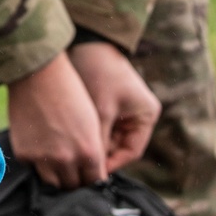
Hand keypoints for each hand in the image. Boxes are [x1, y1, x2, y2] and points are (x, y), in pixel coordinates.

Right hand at [7, 52, 106, 188]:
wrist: (39, 75)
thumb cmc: (70, 93)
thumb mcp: (92, 123)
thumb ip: (92, 150)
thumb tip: (90, 171)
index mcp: (89, 152)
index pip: (94, 181)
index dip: (92, 177)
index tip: (89, 172)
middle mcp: (66, 160)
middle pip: (73, 186)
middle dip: (75, 178)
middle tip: (72, 166)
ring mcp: (43, 159)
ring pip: (53, 183)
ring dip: (56, 175)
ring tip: (56, 159)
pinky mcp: (24, 154)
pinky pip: (34, 169)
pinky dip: (38, 162)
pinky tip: (40, 144)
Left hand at [68, 41, 160, 172]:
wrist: (86, 42)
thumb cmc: (98, 72)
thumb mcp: (100, 111)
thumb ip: (99, 142)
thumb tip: (91, 171)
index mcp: (145, 116)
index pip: (131, 152)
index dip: (111, 165)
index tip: (90, 173)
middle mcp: (137, 116)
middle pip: (118, 148)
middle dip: (99, 156)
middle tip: (77, 167)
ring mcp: (123, 112)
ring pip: (106, 140)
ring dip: (91, 146)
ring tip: (72, 155)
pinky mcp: (108, 107)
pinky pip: (99, 129)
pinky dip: (86, 135)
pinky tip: (70, 140)